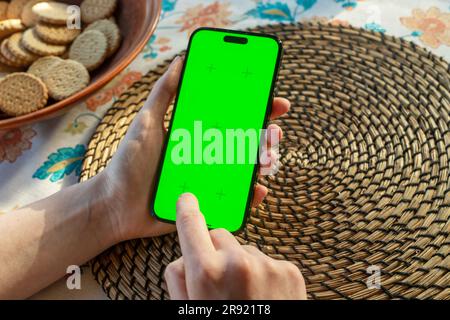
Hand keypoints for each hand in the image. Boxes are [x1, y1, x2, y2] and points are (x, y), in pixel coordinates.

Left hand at [97, 55, 290, 242]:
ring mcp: (210, 179)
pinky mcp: (208, 203)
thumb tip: (181, 59)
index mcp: (197, 134)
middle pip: (245, 142)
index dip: (255, 108)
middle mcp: (208, 155)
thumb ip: (163, 93)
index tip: (273, 100)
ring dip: (263, 162)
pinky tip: (258, 189)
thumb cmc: (127, 163)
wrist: (115, 205)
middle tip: (274, 131)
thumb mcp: (146, 123)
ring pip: (245, 169)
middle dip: (267, 135)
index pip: (232, 117)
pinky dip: (250, 195)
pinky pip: (235, 199)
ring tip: (268, 158)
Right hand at [164, 193, 306, 299]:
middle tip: (218, 280)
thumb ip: (178, 279)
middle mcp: (237, 262)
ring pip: (245, 248)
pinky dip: (263, 273)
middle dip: (215, 250)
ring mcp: (267, 264)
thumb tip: (183, 256)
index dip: (187, 209)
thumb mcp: (188, 310)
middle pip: (219, 234)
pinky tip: (263, 297)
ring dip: (241, 263)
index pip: (191, 223)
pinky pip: (268, 260)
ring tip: (245, 295)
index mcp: (206, 272)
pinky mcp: (289, 269)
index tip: (187, 199)